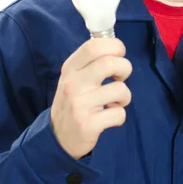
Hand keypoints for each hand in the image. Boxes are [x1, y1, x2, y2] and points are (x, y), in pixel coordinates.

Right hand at [50, 38, 132, 159]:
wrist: (57, 137)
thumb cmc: (72, 102)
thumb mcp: (73, 78)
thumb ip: (91, 62)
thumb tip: (115, 46)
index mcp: (70, 68)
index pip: (94, 46)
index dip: (115, 46)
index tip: (119, 55)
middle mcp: (73, 83)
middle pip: (110, 63)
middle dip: (125, 68)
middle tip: (120, 77)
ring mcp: (80, 104)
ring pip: (120, 89)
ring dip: (125, 97)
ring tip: (114, 102)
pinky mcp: (88, 125)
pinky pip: (119, 114)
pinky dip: (120, 116)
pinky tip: (109, 118)